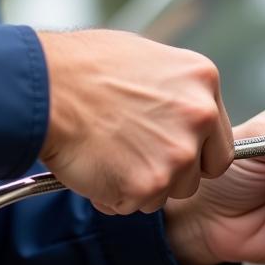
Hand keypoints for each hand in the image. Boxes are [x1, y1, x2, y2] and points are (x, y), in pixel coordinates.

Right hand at [38, 30, 233, 213]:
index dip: (194, 149)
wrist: (44, 88)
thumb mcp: (145, 60)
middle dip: (172, 171)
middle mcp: (199, 117)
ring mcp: (176, 154)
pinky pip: (135, 204)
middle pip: (201, 171)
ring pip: (169, 192)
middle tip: (134, 154)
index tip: (168, 147)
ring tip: (108, 153)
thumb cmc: (82, 68)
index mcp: (202, 80)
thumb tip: (179, 111)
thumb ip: (174, 91)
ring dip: (141, 184)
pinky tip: (94, 165)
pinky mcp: (148, 184)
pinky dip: (113, 195)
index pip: (219, 139)